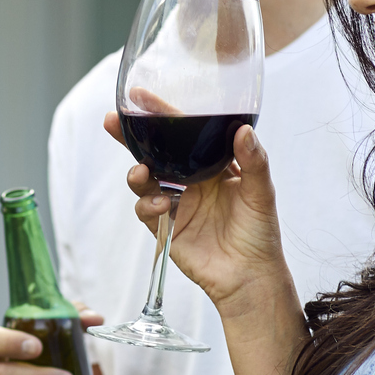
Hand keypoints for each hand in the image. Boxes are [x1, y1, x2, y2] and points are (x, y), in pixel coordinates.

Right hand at [107, 114, 285, 315]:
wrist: (251, 277)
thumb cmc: (260, 234)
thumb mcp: (261, 192)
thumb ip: (254, 161)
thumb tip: (243, 130)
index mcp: (211, 166)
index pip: (182, 135)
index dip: (162, 115)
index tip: (142, 97)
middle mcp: (189, 181)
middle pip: (153, 152)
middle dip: (130, 137)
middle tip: (112, 122)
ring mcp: (175, 204)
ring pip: (144, 180)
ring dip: (136, 173)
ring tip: (140, 171)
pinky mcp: (165, 228)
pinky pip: (146, 210)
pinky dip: (148, 204)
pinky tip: (160, 204)